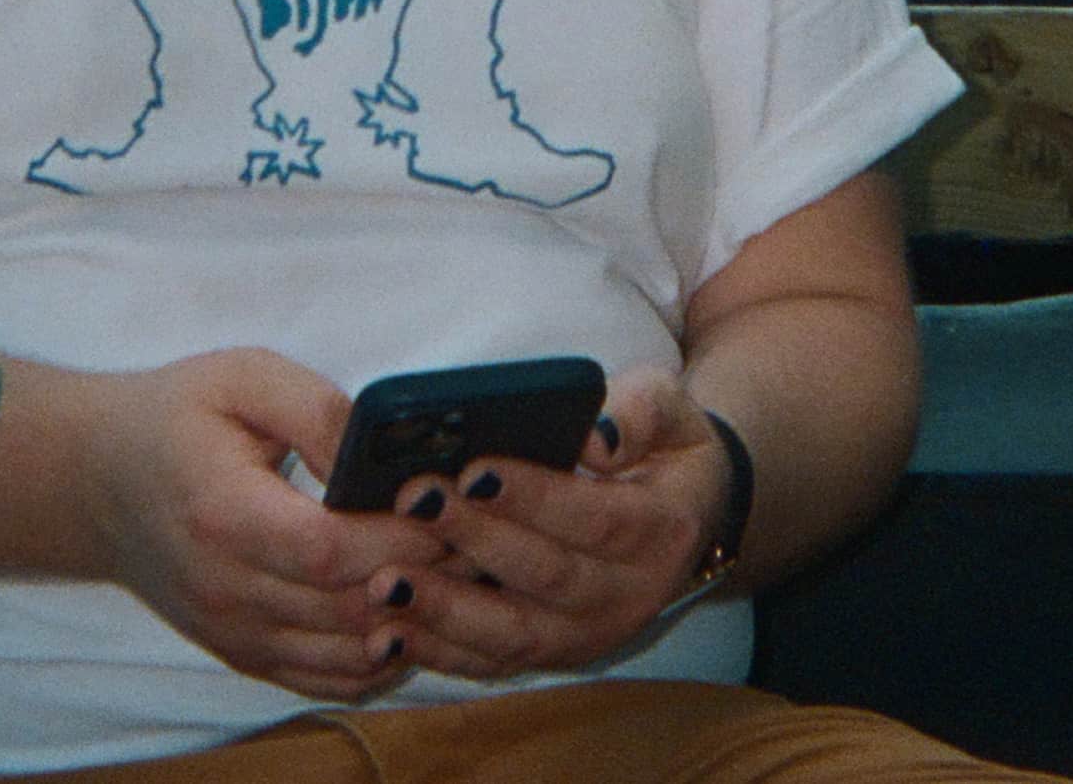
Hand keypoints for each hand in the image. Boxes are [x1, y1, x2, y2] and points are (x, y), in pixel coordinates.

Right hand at [78, 349, 449, 702]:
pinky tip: (411, 625)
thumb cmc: (175, 417)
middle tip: (481, 544)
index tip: (452, 509)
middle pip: (346, 609)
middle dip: (425, 580)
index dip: (401, 539)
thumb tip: (381, 452)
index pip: (332, 550)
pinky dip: (375, 663)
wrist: (95, 481)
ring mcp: (230, 629)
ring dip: (411, 627)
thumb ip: (317, 410)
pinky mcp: (238, 652)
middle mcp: (225, 587)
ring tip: (460, 584)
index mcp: (224, 512)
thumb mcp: (243, 378)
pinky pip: (320, 678)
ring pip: (342, 655)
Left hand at [375, 370, 726, 681]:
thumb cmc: (663, 449)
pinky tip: (386, 633)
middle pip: (548, 575)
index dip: (535, 497)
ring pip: (514, 633)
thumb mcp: (670, 410)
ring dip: (446, 610)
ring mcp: (589, 634)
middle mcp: (630, 595)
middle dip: (476, 540)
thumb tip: (594, 438)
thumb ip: (637, 413)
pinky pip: (492, 661)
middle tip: (415, 502)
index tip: (475, 469)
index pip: (596, 517)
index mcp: (662, 530)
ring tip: (385, 581)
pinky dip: (438, 651)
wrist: (686, 515)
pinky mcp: (552, 654)